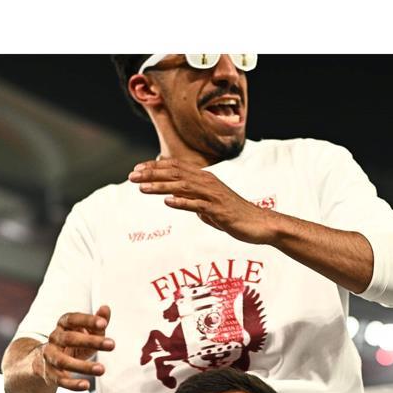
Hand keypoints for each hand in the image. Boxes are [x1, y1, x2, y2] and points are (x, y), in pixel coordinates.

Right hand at [38, 306, 114, 390]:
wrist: (47, 359)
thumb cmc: (74, 342)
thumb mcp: (87, 332)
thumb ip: (97, 323)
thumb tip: (106, 308)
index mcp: (63, 324)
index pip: (73, 319)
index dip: (88, 320)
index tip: (104, 324)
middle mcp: (54, 338)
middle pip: (69, 339)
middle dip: (91, 341)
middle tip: (112, 345)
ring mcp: (50, 356)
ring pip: (63, 361)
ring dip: (83, 366)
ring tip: (102, 369)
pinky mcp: (49, 373)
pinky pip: (59, 379)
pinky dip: (72, 384)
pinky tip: (85, 386)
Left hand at [129, 159, 275, 243]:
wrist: (260, 224)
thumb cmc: (235, 215)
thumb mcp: (210, 205)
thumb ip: (193, 200)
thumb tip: (177, 200)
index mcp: (205, 179)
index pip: (176, 168)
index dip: (155, 167)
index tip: (137, 169)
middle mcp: (208, 183)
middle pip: (176, 174)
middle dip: (152, 174)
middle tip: (132, 176)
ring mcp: (214, 196)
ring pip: (183, 187)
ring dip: (161, 186)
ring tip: (142, 188)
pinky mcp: (219, 210)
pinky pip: (198, 205)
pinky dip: (182, 202)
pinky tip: (168, 202)